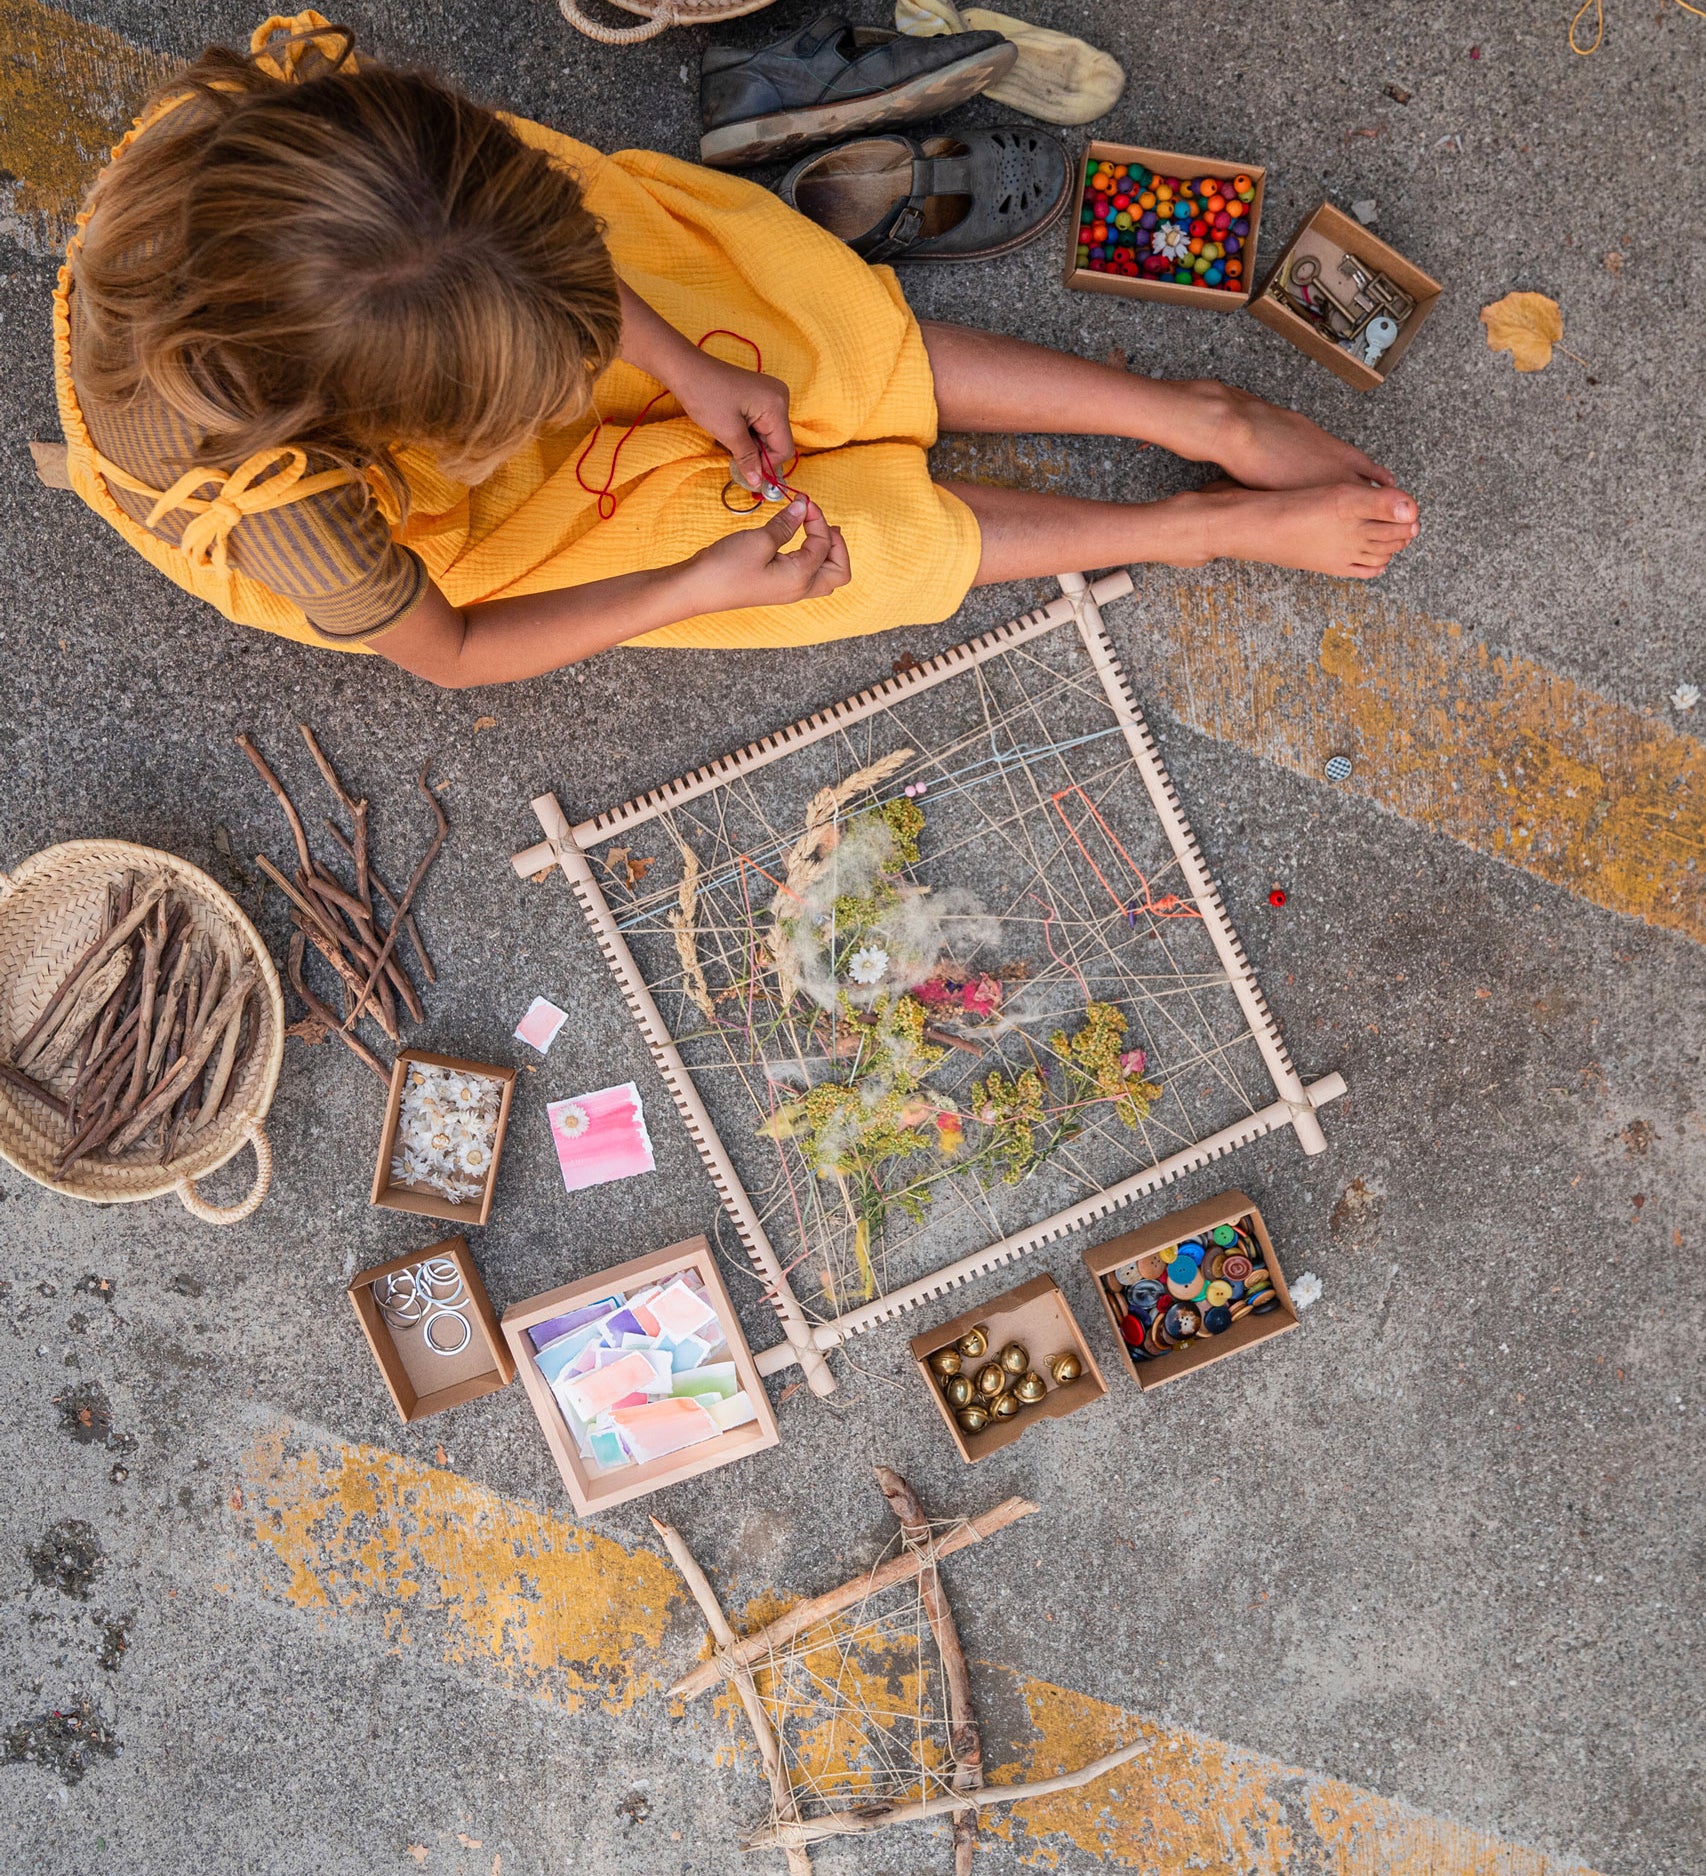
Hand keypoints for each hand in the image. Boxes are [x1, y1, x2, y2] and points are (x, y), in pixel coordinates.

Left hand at [673, 350, 797, 492]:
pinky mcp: (761, 396)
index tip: (747, 471)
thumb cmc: (705, 396)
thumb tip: (758, 482)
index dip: (767, 465)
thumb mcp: (728, 433)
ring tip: (730, 436)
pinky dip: (749, 433)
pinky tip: (732, 428)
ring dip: (751, 444)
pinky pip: (761, 424)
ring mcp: (771, 395)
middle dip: (758, 453)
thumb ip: (747, 459)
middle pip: (778, 441)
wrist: (687, 369)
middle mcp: (780, 397)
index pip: (784, 448)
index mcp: (777, 405)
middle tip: (734, 454)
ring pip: (768, 435)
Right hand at [685, 498, 849, 611]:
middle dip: (838, 546)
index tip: (803, 500)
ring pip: (825, 577)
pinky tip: (800, 542)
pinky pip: (807, 576)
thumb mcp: (759, 540)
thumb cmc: (725, 567)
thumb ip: (786, 524)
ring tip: (818, 531)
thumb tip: (803, 508)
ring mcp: (788, 591)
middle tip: (826, 524)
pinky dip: (812, 558)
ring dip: (827, 554)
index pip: (824, 545)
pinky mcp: (776, 587)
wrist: (696, 588)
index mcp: (800, 579)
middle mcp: (799, 589)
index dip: (818, 519)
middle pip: (838, 573)